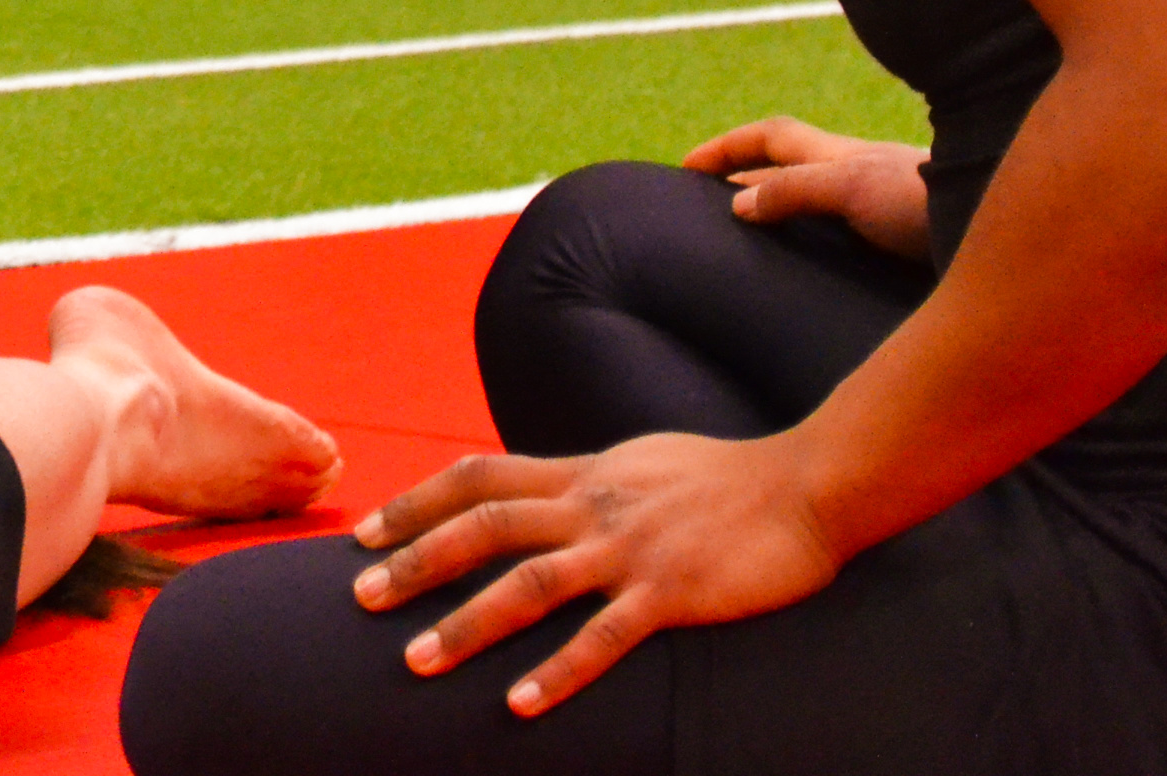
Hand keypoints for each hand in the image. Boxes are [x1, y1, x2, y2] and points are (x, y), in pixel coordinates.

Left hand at [352, 434, 841, 715]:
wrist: (806, 485)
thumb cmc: (725, 478)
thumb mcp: (638, 462)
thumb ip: (585, 479)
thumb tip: (542, 491)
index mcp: (582, 474)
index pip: (479, 477)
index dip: (417, 502)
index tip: (369, 532)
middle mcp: (592, 505)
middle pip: (483, 527)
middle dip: (416, 562)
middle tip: (360, 597)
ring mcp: (628, 549)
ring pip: (528, 583)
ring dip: (468, 624)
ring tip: (418, 662)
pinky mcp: (669, 592)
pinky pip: (603, 638)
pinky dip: (558, 672)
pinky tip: (520, 704)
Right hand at [685, 117, 931, 258]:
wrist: (1004, 219)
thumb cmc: (930, 200)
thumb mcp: (852, 189)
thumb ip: (794, 193)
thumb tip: (738, 205)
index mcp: (838, 156)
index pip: (770, 137)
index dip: (726, 147)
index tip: (684, 167)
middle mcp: (859, 175)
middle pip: (790, 166)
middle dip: (747, 177)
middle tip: (711, 205)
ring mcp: (883, 205)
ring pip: (818, 199)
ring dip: (783, 208)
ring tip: (756, 239)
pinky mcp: (904, 238)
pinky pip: (845, 232)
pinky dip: (818, 239)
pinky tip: (821, 267)